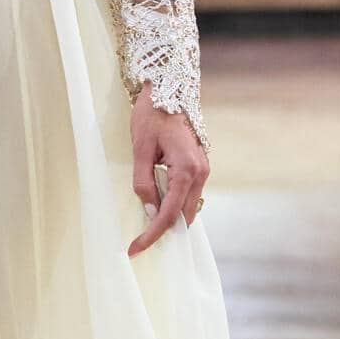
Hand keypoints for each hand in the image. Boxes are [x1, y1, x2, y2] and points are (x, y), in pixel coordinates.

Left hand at [128, 99, 207, 256]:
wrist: (169, 89)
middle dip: (163, 232)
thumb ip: (144, 182)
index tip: (136, 248)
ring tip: (147, 229)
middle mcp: (200, 173)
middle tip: (140, 244)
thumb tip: (149, 210)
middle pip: (184, 216)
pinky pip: (189, 194)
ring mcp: (203, 170)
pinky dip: (176, 205)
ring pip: (189, 206)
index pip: (170, 214)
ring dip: (170, 219)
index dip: (152, 234)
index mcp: (187, 170)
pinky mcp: (200, 166)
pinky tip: (159, 208)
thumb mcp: (140, 150)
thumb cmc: (152, 116)